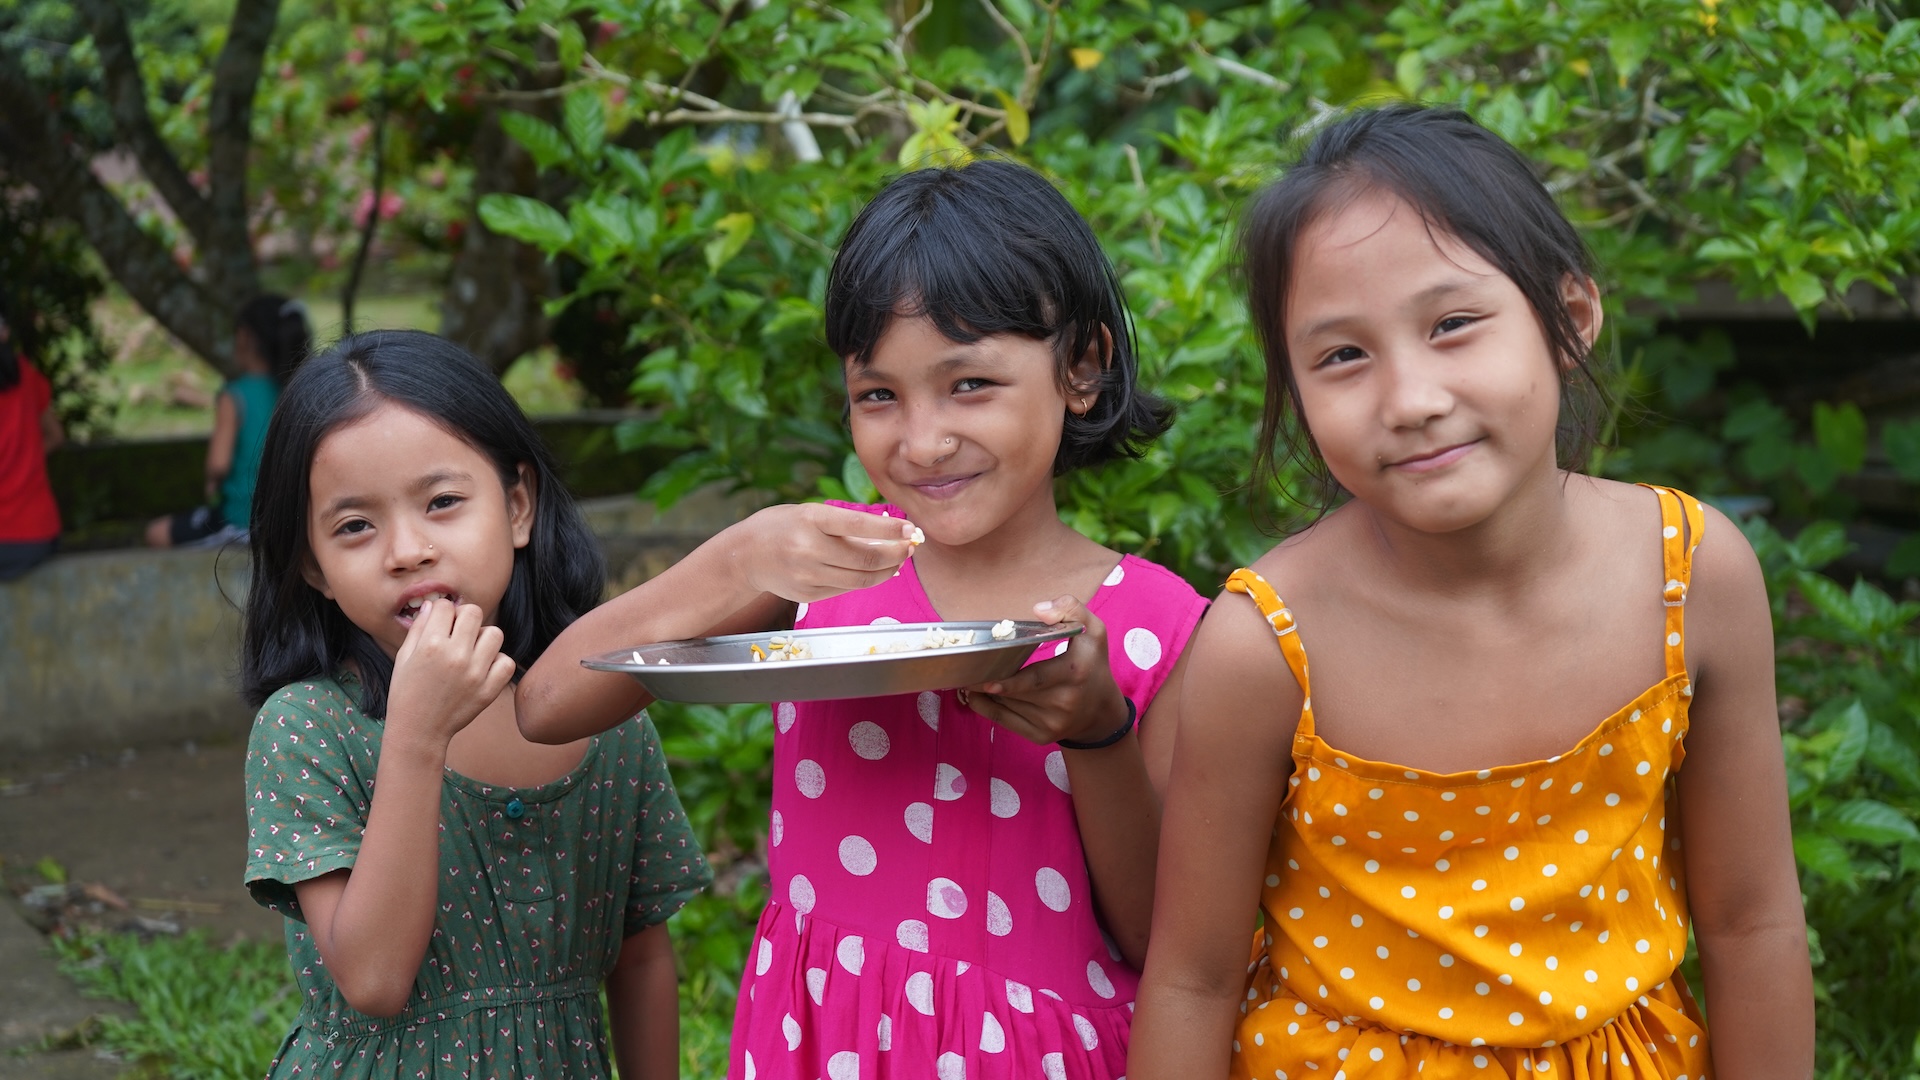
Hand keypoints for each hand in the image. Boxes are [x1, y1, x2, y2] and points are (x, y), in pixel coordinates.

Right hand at [386, 599, 515, 749]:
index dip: (442, 612)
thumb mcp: (404, 657)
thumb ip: (418, 628)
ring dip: (483, 638)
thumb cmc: (407, 692)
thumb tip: (433, 605)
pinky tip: (482, 668)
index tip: (441, 624)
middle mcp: (456, 656)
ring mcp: (475, 673)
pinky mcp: (488, 690)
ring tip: (471, 651)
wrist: (418, 730)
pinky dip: (497, 662)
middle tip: (457, 634)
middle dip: (464, 618)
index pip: (446, 606)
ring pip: (495, 633)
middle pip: (474, 612)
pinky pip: (506, 661)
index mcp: (431, 645)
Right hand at [732, 503, 917, 602]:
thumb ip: (844, 524)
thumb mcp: (809, 513)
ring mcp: (808, 576)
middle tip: (910, 546)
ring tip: (898, 560)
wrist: (744, 556)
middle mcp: (809, 549)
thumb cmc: (782, 527)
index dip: (889, 530)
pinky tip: (877, 572)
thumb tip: (889, 532)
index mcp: (810, 520)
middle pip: (866, 559)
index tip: (911, 529)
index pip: (858, 526)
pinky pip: (847, 589)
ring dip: (888, 571)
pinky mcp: (808, 594)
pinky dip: (867, 580)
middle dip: (896, 554)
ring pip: (862, 579)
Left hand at [959, 595, 1128, 746]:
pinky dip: (987, 709)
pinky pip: (1005, 722)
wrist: (1101, 711)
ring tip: (970, 679)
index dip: (1010, 681)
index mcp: (1075, 671)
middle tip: (966, 671)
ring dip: (986, 693)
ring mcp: (1052, 723)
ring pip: (1007, 707)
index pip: (1036, 678)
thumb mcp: (1091, 630)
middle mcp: (1064, 701)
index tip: (987, 679)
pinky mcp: (1041, 736)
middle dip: (988, 683)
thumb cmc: (1091, 663)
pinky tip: (976, 696)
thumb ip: (1070, 608)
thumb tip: (1038, 609)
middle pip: (1016, 693)